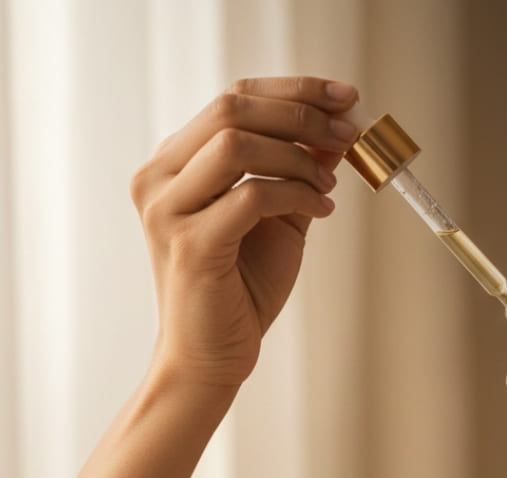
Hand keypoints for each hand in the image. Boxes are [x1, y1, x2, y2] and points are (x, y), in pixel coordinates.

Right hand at [130, 76, 357, 387]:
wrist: (211, 357)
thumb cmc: (240, 292)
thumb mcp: (277, 221)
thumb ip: (297, 175)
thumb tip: (334, 134)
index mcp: (174, 164)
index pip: (232, 98)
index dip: (293, 90)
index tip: (344, 97)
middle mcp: (159, 178)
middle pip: (231, 108)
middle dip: (300, 115)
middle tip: (347, 134)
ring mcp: (168, 210)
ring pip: (236, 144)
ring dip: (297, 158)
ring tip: (328, 188)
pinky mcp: (191, 244)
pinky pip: (250, 197)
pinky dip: (295, 195)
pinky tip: (321, 212)